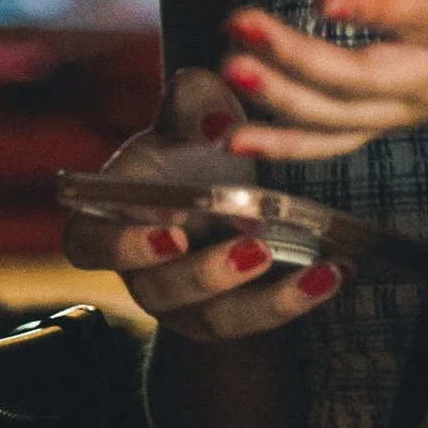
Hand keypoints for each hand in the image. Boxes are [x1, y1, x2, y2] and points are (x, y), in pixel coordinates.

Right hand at [59, 66, 345, 341]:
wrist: (221, 195)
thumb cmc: (190, 152)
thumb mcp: (191, 118)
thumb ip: (194, 106)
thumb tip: (217, 123)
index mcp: (110, 222)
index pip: (92, 245)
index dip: (122, 247)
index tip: (170, 233)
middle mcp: (141, 273)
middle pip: (160, 289)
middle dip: (206, 273)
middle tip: (252, 245)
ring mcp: (184, 305)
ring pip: (214, 318)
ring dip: (264, 299)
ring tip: (312, 269)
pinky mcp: (229, 320)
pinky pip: (259, 321)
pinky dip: (299, 298)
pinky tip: (335, 272)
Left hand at [221, 0, 427, 157]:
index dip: (382, 12)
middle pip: (368, 78)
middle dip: (302, 58)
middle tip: (245, 24)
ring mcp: (411, 106)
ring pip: (342, 115)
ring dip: (281, 98)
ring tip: (231, 66)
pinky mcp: (389, 118)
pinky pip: (336, 142)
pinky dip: (288, 146)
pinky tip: (238, 138)